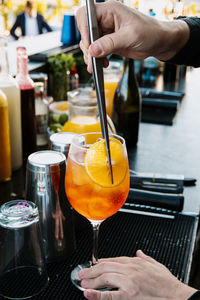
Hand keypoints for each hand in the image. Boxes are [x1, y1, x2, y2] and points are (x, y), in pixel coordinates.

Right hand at [76, 0, 188, 72]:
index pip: (86, 15)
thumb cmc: (150, 32)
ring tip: (98, 65)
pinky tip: (103, 64)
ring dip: (91, 56)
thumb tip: (92, 50)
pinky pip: (97, 51)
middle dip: (87, 47)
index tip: (89, 45)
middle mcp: (105, 20)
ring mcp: (107, 32)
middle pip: (85, 31)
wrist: (160, 42)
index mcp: (109, 10)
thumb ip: (110, 43)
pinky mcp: (109, 43)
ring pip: (90, 43)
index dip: (83, 30)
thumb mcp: (130, 37)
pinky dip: (97, 59)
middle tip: (93, 60)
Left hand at [78, 250, 195, 299]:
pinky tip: (88, 294)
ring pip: (105, 278)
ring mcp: (128, 281)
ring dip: (91, 280)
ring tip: (82, 283)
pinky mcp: (129, 294)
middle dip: (91, 270)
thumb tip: (139, 252)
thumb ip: (145, 258)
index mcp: (135, 262)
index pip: (113, 260)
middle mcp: (130, 269)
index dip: (100, 262)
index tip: (93, 264)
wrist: (175, 295)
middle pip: (105, 267)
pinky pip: (110, 294)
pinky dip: (97, 294)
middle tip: (82, 274)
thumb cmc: (167, 283)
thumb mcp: (156, 265)